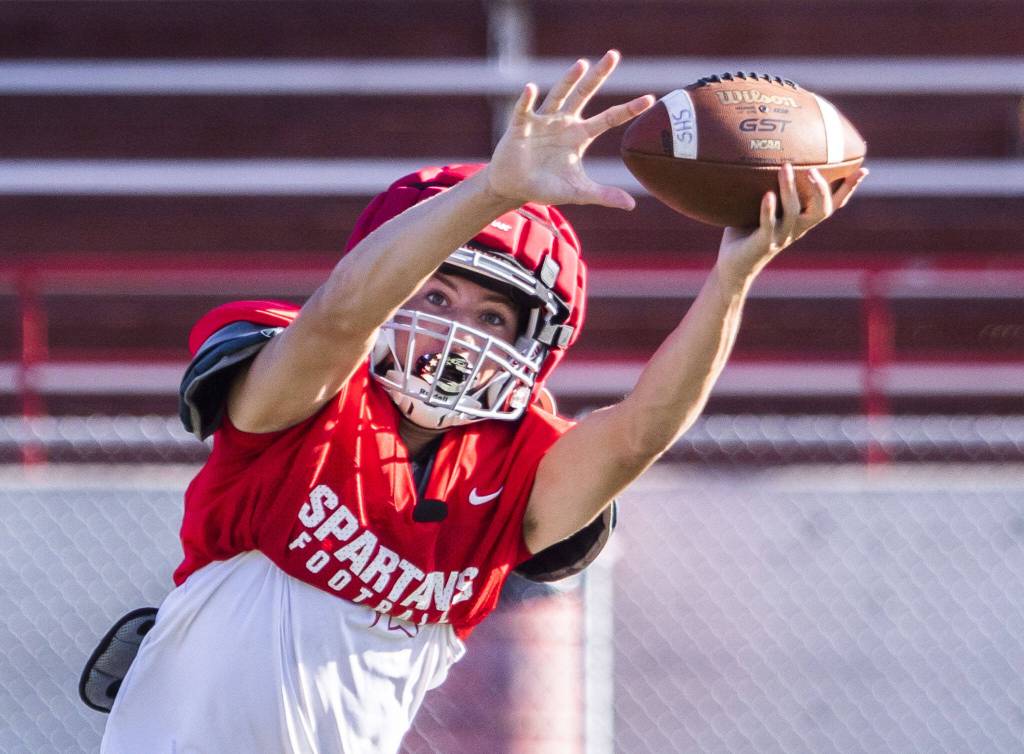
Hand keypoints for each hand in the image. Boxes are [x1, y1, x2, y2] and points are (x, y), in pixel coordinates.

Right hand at [482, 50, 654, 209]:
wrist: (513, 187)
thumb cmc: (545, 186)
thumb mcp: (578, 192)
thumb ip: (604, 195)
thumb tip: (632, 205)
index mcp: (579, 135)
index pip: (609, 119)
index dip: (628, 109)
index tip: (650, 99)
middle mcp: (564, 122)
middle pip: (584, 94)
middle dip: (598, 75)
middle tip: (613, 54)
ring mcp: (542, 121)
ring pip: (558, 95)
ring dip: (568, 80)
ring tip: (581, 65)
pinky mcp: (521, 125)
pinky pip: (524, 110)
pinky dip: (527, 99)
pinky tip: (531, 88)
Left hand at [716, 163, 868, 288]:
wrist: (734, 265)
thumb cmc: (748, 231)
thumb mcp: (765, 209)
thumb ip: (772, 188)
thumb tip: (772, 157)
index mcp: (803, 220)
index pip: (832, 204)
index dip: (848, 190)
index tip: (863, 169)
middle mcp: (797, 229)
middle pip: (821, 210)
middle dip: (821, 190)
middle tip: (813, 169)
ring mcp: (781, 237)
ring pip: (793, 212)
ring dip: (790, 189)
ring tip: (785, 168)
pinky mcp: (763, 242)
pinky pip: (768, 225)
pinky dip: (768, 209)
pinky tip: (768, 194)